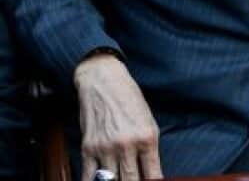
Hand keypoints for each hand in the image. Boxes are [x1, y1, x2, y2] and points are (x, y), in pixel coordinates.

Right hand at [74, 53, 162, 180]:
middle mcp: (127, 145)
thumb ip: (149, 149)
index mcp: (147, 138)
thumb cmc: (130, 102)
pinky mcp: (88, 148)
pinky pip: (88, 176)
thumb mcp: (149, 123)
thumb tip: (150, 173)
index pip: (153, 174)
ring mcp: (106, 148)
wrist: (105, 83)